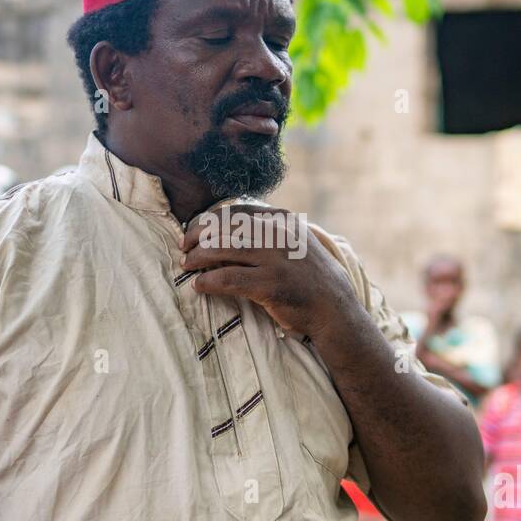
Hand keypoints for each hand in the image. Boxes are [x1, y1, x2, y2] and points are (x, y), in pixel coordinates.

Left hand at [180, 205, 357, 339]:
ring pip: (222, 249)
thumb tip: (228, 227)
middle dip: (198, 236)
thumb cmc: (309, 277)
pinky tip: (200, 285)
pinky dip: (208, 281)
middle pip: (224, 227)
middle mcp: (278, 234)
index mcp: (283, 220)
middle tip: (184, 249)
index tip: (194, 232)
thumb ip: (269, 231)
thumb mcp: (296, 242)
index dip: (209, 221)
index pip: (236, 212)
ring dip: (198, 257)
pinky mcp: (270, 285)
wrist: (335, 309)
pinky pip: (228, 279)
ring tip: (187, 265)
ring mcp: (276, 259)